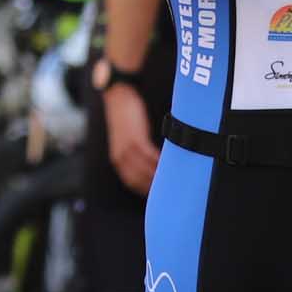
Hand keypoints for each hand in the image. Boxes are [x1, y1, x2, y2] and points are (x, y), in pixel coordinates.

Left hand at [102, 78, 160, 193]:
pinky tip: (170, 165)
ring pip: (146, 170)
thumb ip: (137, 151)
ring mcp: (127, 149)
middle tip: (170, 191)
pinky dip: (160, 162)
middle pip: (140, 180)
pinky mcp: (136, 139)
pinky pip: (150, 157)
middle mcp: (120, 157)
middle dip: (154, 187)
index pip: (132, 182)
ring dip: (160, 176)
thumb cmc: (126, 116)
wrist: (119, 96)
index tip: (158, 194)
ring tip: (174, 180)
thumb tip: (152, 161)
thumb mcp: (128, 138)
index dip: (145, 190)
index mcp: (118, 159)